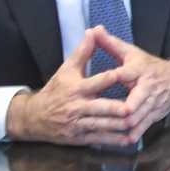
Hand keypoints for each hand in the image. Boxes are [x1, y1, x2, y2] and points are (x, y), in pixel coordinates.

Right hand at [4, 30, 142, 146]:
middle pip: (99, 108)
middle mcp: (76, 107)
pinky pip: (99, 139)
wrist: (33, 117)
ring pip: (101, 125)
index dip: (108, 79)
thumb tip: (93, 30)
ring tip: (136, 121)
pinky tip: (129, 138)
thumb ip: (83, 52)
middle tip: (133, 106)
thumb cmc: (55, 90)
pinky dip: (114, 140)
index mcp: (75, 89)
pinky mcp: (79, 137)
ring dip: (119, 125)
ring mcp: (77, 124)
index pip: (94, 83)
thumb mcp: (66, 70)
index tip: (123, 74)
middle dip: (116, 108)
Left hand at [91, 32, 169, 140]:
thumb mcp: (131, 53)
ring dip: (127, 124)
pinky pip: (145, 125)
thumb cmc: (148, 65)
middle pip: (136, 100)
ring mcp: (154, 102)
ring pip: (140, 115)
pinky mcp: (156, 113)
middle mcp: (148, 87)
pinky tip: (124, 140)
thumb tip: (93, 29)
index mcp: (140, 70)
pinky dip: (136, 133)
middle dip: (125, 108)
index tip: (105, 82)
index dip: (118, 77)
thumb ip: (110, 44)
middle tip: (110, 116)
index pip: (127, 73)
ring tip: (110, 131)